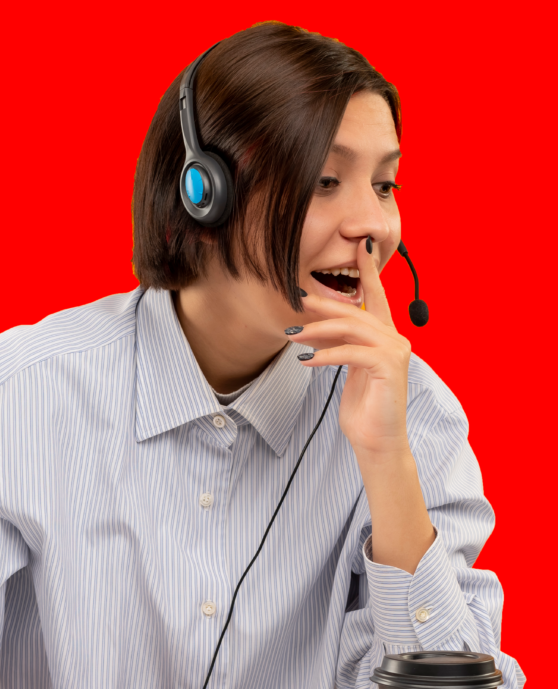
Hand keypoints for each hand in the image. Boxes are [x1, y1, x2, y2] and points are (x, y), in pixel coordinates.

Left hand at [291, 238, 411, 457]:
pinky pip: (350, 352)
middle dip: (323, 305)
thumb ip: (342, 344)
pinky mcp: (389, 366)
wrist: (377, 441)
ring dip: (317, 330)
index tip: (359, 247)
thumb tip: (318, 327)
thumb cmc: (364, 407)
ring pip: (351, 328)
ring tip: (292, 335)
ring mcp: (395, 351)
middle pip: (356, 311)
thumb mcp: (348, 369)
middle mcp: (395, 339)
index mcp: (387, 337)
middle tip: (297, 300)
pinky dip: (325, 354)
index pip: (377, 297)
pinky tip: (305, 360)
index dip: (368, 271)